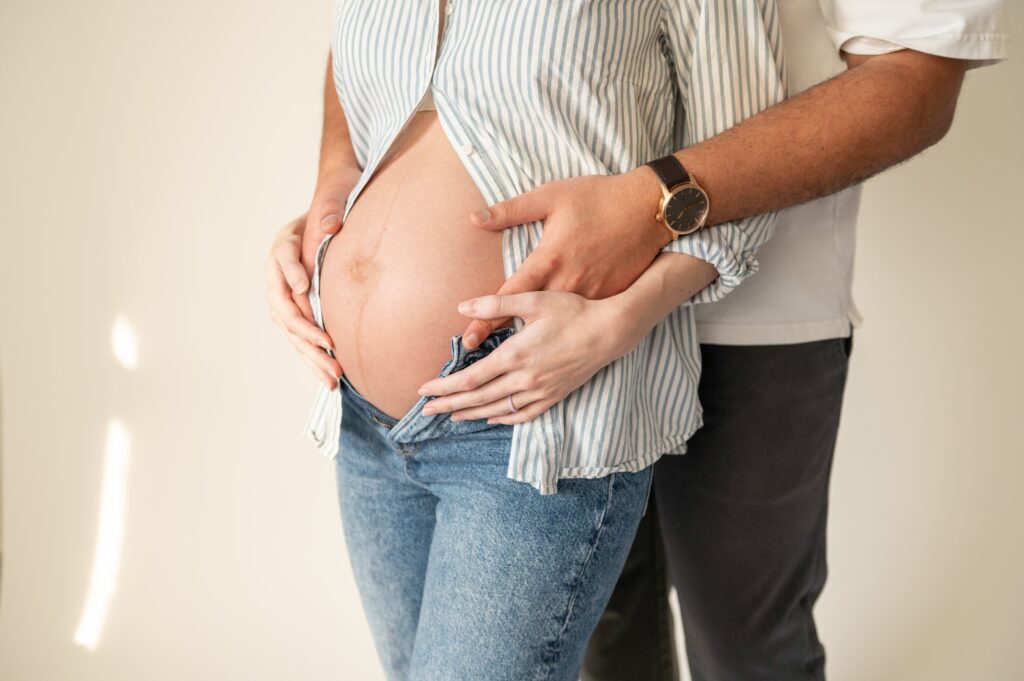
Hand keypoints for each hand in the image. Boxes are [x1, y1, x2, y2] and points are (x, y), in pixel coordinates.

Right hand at [266, 165, 362, 388]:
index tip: (303, 287)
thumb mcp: (333, 198)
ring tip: (333, 376)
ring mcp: (284, 297)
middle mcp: (278, 274)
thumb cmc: (333, 205)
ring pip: (291, 330)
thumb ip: (331, 211)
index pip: (282, 258)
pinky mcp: (296, 313)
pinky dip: (314, 358)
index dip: (291, 273)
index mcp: (283, 245)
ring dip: (311, 355)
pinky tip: (330, 378)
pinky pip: (301, 338)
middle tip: (329, 348)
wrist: (330, 215)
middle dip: (306, 331)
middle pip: (284, 306)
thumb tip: (329, 227)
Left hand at [416, 290, 630, 423]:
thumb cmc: (572, 311)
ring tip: (450, 417)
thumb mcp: (533, 299)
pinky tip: (490, 418)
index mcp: (515, 355)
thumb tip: (462, 307)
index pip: (470, 378)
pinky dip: (503, 419)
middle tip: (426, 410)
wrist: (609, 331)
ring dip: (471, 414)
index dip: (444, 386)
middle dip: (449, 405)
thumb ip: (495, 303)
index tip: (424, 390)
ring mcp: (540, 391)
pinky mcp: (554, 396)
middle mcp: (525, 379)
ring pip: (497, 409)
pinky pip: (523, 415)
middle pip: (478, 398)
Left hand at [459, 167, 672, 348]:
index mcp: (549, 260)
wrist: (649, 210)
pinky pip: (583, 319)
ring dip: (532, 343)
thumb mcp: (551, 196)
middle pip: (528, 320)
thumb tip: (475, 218)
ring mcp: (590, 295)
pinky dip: (567, 330)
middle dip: (501, 340)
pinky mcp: (608, 298)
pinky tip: (552, 351)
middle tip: (477, 359)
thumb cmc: (599, 198)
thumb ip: (511, 210)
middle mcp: (567, 284)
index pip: (509, 297)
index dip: (485, 320)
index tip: (467, 340)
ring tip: (505, 369)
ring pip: (557, 324)